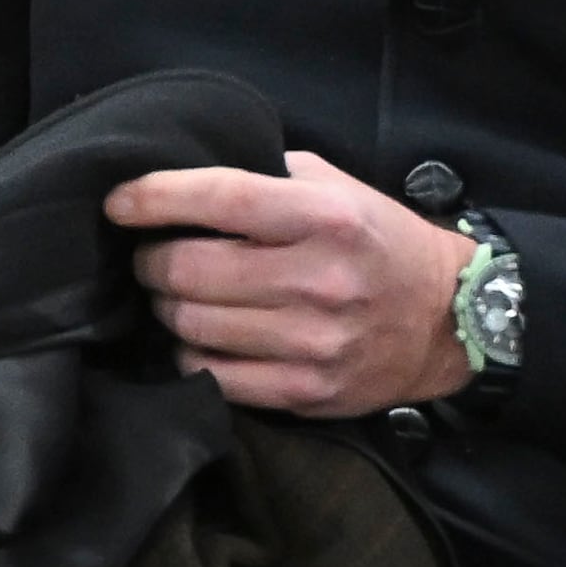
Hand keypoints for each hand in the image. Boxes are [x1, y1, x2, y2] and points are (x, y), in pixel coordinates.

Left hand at [105, 155, 473, 417]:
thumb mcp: (339, 189)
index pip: (220, 197)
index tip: (118, 202)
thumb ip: (271, 177)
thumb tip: (189, 176)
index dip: (155, 197)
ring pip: (191, 325)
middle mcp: (318, 279)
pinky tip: (203, 338)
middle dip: (153, 261)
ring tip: (179, 296)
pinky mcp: (305, 390)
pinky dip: (191, 354)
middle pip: (188, 270)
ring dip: (170, 308)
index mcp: (325, 218)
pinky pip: (210, 375)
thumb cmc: (380, 244)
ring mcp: (311, 342)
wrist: (447, 321)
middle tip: (154, 257)